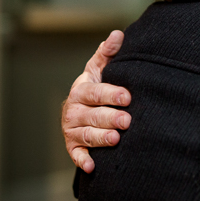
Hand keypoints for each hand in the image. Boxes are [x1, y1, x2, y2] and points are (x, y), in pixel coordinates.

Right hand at [62, 30, 131, 172]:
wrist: (84, 109)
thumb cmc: (98, 87)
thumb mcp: (101, 69)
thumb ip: (108, 54)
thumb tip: (118, 34)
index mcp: (82, 89)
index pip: (96, 91)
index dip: (110, 93)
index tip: (127, 96)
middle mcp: (74, 110)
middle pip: (92, 115)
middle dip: (110, 117)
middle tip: (127, 120)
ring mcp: (72, 129)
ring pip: (86, 135)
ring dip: (100, 138)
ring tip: (116, 139)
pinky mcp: (73, 146)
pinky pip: (76, 154)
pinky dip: (82, 160)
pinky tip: (93, 166)